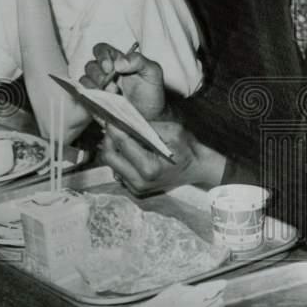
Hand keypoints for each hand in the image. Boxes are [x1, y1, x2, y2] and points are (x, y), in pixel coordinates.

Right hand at [81, 42, 165, 119]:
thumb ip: (138, 61)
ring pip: (85, 78)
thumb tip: (118, 62)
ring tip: (114, 94)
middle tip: (114, 86)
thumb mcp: (153, 72)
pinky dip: (91, 93)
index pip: (102, 50)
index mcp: (119, 61)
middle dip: (100, 75)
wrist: (150, 117)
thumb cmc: (151, 92)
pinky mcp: (94, 99)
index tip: (110, 68)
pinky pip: (83, 92)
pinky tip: (105, 99)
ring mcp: (98, 86)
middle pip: (91, 65)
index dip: (102, 56)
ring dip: (97, 86)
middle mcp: (106, 72)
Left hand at [98, 120, 224, 195]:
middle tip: (113, 126)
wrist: (197, 169)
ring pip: (111, 165)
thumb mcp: (173, 130)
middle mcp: (139, 181)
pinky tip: (127, 149)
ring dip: (112, 148)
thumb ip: (149, 126)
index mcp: (150, 168)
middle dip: (108, 139)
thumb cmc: (188, 148)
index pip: (123, 145)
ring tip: (119, 135)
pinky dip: (119, 158)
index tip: (110, 117)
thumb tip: (127, 120)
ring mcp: (136, 188)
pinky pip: (118, 171)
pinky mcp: (135, 189)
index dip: (114, 128)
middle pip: (109, 157)